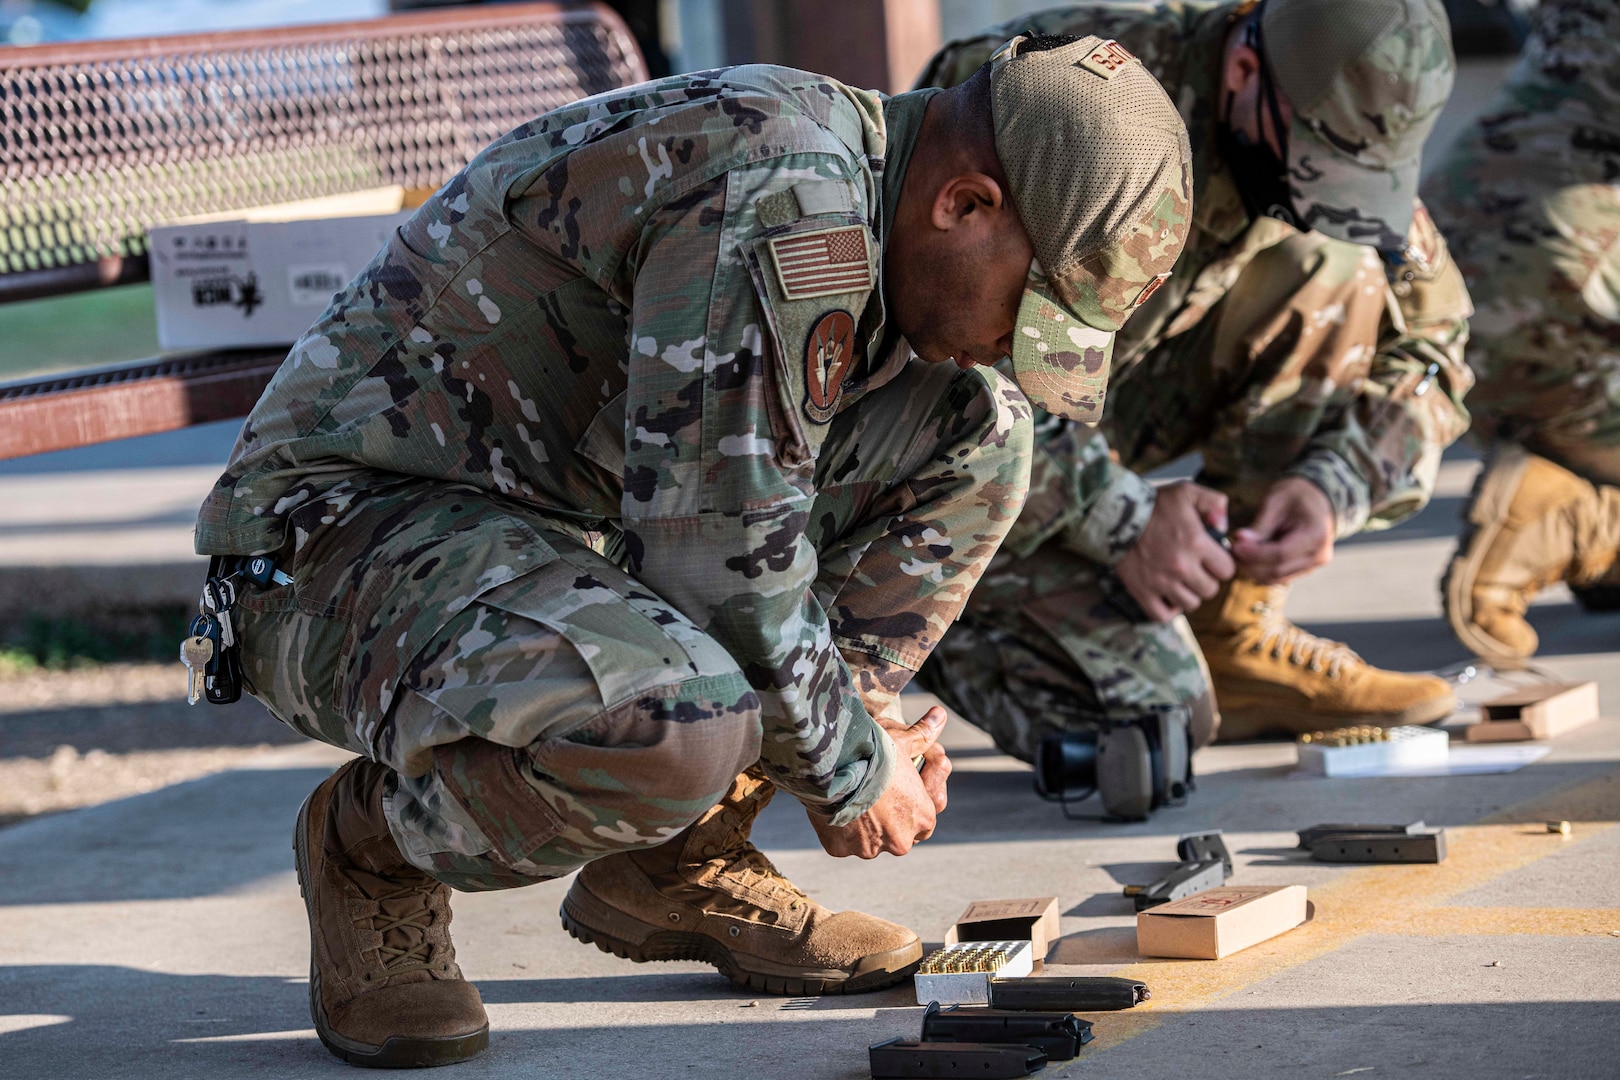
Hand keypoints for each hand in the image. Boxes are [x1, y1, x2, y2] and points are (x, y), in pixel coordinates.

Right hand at [809, 706, 950, 858]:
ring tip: (854, 797)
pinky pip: (842, 841)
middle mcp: (900, 841)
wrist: (832, 763)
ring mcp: (868, 849)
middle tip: (879, 791)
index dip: (915, 800)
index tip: (904, 782)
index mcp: (923, 818)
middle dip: (892, 816)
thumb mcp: (901, 740)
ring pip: (870, 840)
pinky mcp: (840, 849)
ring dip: (866, 825)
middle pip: (899, 832)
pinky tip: (834, 807)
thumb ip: (923, 735)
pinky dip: (840, 827)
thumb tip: (939, 715)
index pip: (926, 817)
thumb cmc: (874, 751)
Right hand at [1114, 481, 1235, 621]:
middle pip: (1210, 590)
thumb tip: (1224, 526)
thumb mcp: (1186, 492)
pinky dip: (1168, 610)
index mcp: (1196, 543)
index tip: (1212, 558)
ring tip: (1181, 581)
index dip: (1221, 564)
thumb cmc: (1152, 503)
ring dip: (1189, 594)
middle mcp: (1181, 566)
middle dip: (1206, 579)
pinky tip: (1168, 596)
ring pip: (1191, 604)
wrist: (1114, 516)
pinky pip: (1163, 614)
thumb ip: (1214, 503)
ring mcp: (1161, 582)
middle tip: (1196, 568)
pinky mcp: (1142, 591)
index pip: (1227, 570)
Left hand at [1231, 477, 1334, 583]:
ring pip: (1275, 578)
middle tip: (1231, 549)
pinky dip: (1259, 570)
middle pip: (1277, 570)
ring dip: (1252, 569)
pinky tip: (1247, 557)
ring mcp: (1312, 565)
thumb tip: (1239, 542)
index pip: (1281, 553)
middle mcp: (1319, 555)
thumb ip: (1260, 525)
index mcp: (1316, 534)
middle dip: (1250, 563)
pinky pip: (1278, 577)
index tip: (1234, 546)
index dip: (1254, 553)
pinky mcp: (1303, 569)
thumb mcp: (1276, 501)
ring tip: (1237, 552)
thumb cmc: (1295, 495)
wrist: (1316, 498)